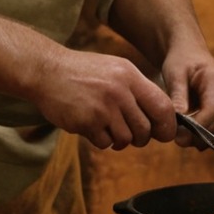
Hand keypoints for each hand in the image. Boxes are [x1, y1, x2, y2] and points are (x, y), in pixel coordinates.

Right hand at [37, 48, 178, 150]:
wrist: (46, 70)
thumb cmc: (82, 72)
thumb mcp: (115, 69)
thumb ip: (136, 90)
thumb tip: (160, 117)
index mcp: (130, 76)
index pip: (162, 106)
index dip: (167, 125)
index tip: (164, 133)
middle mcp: (120, 91)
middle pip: (145, 129)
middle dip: (140, 138)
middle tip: (131, 135)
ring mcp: (103, 107)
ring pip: (126, 139)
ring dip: (118, 140)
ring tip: (107, 128)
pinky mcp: (86, 121)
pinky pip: (104, 143)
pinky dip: (100, 140)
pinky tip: (91, 126)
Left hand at [161, 49, 213, 144]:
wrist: (188, 51)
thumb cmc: (180, 60)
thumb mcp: (175, 74)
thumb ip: (178, 96)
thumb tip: (178, 119)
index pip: (213, 110)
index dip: (198, 127)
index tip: (179, 136)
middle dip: (199, 135)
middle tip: (177, 140)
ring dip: (201, 137)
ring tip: (180, 138)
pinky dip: (203, 133)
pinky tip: (187, 135)